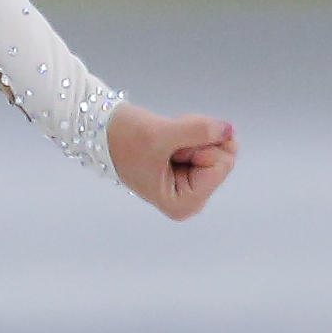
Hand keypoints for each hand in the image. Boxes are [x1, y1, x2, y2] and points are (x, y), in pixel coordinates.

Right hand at [107, 101, 236, 221]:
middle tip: (167, 142)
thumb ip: (200, 131)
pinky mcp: (189, 172)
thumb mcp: (162, 133)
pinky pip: (209, 145)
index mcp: (184, 203)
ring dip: (192, 134)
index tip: (170, 146)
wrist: (101, 129)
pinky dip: (190, 133)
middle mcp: (190, 200)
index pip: (222, 165)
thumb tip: (230, 129)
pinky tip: (168, 138)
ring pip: (217, 148)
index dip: (199, 146)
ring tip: (164, 140)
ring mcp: (191, 186)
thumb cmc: (124, 139)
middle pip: (223, 158)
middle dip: (197, 141)